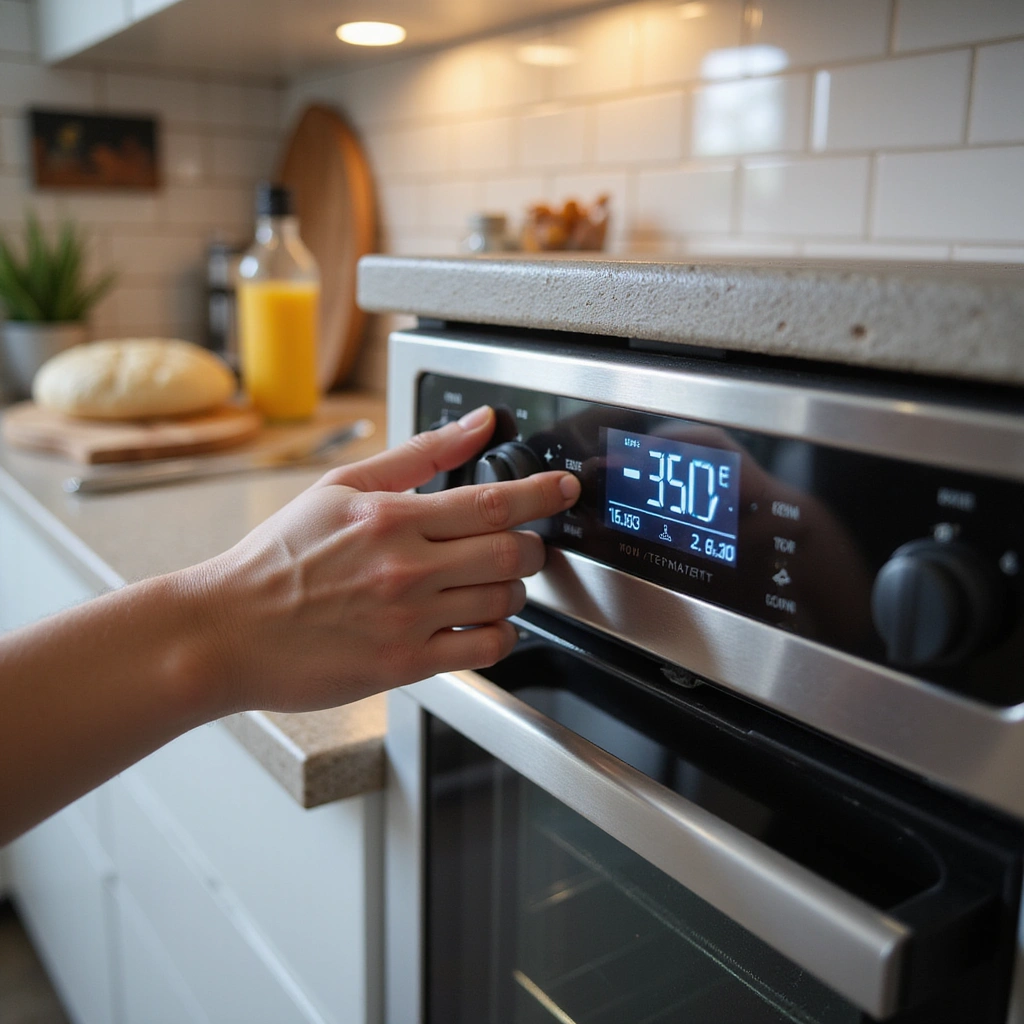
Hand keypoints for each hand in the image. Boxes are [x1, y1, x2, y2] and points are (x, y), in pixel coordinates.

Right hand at [187, 406, 580, 713]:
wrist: (229, 628)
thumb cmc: (278, 557)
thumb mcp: (341, 486)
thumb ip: (419, 454)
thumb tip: (479, 424)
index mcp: (391, 518)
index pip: (491, 501)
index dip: (542, 494)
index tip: (565, 490)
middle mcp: (406, 568)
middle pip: (512, 554)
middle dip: (532, 548)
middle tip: (523, 545)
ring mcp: (407, 619)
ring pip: (503, 602)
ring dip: (513, 590)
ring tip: (492, 583)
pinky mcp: (404, 664)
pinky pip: (482, 649)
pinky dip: (499, 635)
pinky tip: (484, 623)